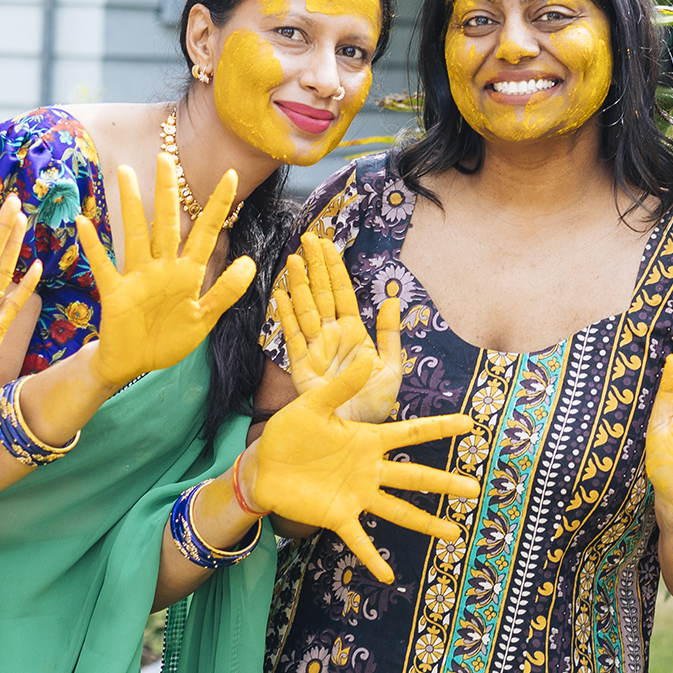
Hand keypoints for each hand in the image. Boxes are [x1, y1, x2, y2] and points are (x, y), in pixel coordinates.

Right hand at [77, 155, 256, 386]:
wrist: (136, 363)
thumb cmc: (169, 339)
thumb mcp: (204, 318)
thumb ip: (226, 291)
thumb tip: (250, 263)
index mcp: (188, 272)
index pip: (206, 232)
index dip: (219, 205)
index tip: (231, 175)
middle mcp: (162, 267)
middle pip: (166, 222)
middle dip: (167, 190)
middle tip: (166, 155)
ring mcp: (137, 276)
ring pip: (135, 233)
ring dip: (131, 204)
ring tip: (125, 172)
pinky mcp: (115, 291)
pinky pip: (103, 264)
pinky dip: (93, 246)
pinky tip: (84, 223)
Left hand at [243, 346, 478, 581]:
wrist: (262, 466)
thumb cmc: (288, 433)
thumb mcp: (313, 405)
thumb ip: (340, 387)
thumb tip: (366, 358)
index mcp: (366, 441)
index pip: (410, 434)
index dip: (439, 428)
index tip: (468, 424)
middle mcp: (369, 470)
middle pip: (414, 478)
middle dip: (445, 484)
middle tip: (476, 490)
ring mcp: (356, 495)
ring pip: (398, 510)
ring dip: (426, 522)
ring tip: (454, 534)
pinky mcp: (337, 516)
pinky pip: (359, 540)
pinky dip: (373, 558)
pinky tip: (388, 575)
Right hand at [273, 232, 402, 423]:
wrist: (358, 433)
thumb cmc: (375, 404)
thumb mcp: (392, 367)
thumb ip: (390, 334)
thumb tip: (392, 298)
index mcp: (353, 333)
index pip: (342, 293)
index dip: (334, 268)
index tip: (327, 243)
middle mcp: (331, 336)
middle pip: (321, 294)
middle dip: (315, 266)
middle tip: (308, 238)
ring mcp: (314, 349)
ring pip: (305, 309)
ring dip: (299, 284)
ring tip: (293, 259)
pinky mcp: (301, 367)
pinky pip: (292, 336)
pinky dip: (286, 315)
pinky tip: (281, 295)